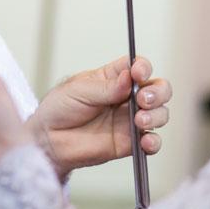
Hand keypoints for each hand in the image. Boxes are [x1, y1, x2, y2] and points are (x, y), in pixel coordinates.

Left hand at [24, 55, 171, 179]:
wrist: (49, 139)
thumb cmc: (59, 108)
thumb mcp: (78, 90)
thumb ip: (105, 88)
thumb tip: (128, 80)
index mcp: (113, 78)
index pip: (138, 66)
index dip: (143, 67)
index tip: (137, 73)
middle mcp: (126, 98)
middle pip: (158, 88)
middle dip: (158, 92)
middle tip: (143, 99)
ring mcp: (130, 120)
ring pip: (160, 113)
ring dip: (157, 115)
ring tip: (139, 120)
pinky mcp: (129, 142)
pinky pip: (152, 142)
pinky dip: (155, 141)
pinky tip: (145, 140)